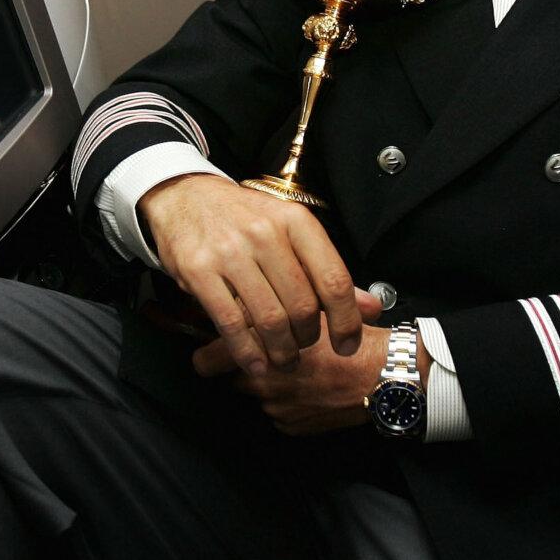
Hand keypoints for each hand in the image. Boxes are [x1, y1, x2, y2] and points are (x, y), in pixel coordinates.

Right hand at [138, 174, 361, 377]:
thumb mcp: (290, 233)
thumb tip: (372, 309)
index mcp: (296, 222)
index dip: (346, 322)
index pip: (334, 280)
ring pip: (269, 319)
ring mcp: (230, 251)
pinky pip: (231, 323)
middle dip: (308, 339)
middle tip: (304, 348)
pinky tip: (256, 364)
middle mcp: (265, 233)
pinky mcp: (198, 270)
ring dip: (281, 352)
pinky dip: (248, 352)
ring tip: (284, 360)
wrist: (186, 196)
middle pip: (303, 306)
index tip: (347, 346)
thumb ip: (327, 272)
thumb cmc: (245, 219)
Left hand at [194, 290, 388, 435]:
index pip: (209, 358)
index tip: (204, 350)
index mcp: (262, 349)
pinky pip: (277, 412)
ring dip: (266, 382)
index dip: (206, 352)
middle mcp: (262, 380)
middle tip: (258, 353)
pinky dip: (286, 401)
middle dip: (239, 364)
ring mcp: (275, 406)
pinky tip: (308, 387)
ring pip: (255, 393)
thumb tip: (240, 298)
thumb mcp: (310, 305)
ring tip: (296, 369)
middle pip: (230, 375)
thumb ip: (272, 303)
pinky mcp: (289, 425)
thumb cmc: (349, 335)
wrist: (384, 374)